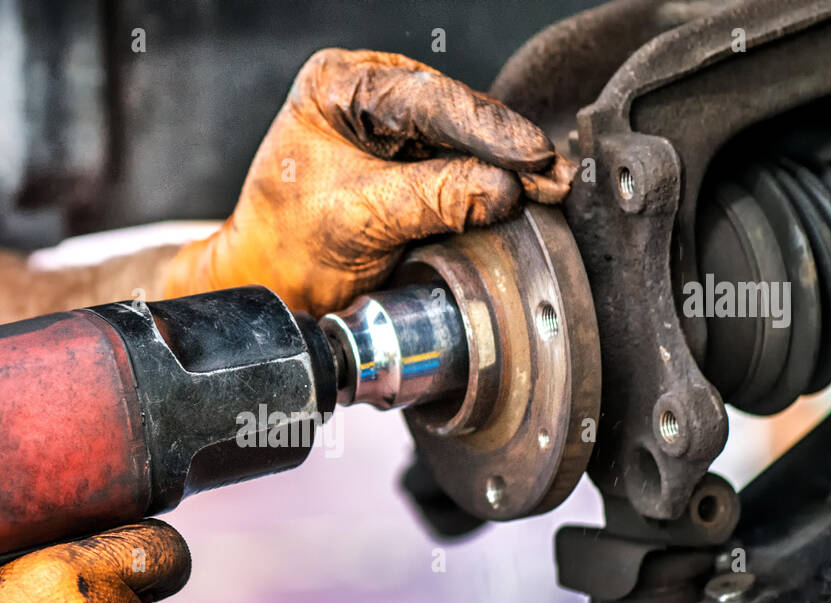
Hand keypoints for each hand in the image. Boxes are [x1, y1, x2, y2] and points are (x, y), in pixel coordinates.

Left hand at [163, 48, 575, 314]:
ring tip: (551, 187)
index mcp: (340, 86)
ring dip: (509, 169)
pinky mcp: (412, 167)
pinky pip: (460, 170)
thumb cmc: (288, 249)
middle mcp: (369, 97)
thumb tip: (501, 190)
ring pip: (463, 142)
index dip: (486, 128)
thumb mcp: (359, 219)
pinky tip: (526, 195)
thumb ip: (432, 199)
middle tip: (555, 175)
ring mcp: (393, 131)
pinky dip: (493, 186)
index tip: (529, 154)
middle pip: (453, 116)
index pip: (426, 99)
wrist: (275, 289)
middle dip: (506, 149)